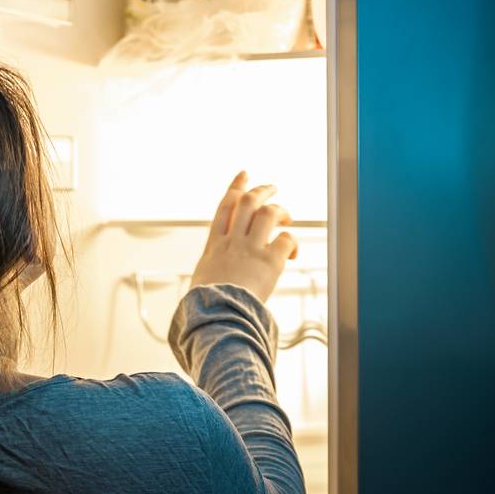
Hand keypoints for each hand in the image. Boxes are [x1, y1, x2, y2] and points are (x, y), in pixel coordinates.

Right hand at [190, 170, 298, 304]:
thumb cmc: (206, 308)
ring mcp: (250, 250)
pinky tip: (292, 254)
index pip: (225, 207)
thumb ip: (212, 267)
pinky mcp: (269, 262)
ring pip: (268, 213)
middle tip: (272, 188)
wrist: (216, 318)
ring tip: (287, 217)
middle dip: (262, 190)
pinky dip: (292, 243)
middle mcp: (232, 242)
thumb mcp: (202, 280)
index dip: (236, 187)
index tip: (244, 175)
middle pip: (248, 202)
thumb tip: (212, 273)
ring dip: (281, 210)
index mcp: (215, 246)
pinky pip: (286, 240)